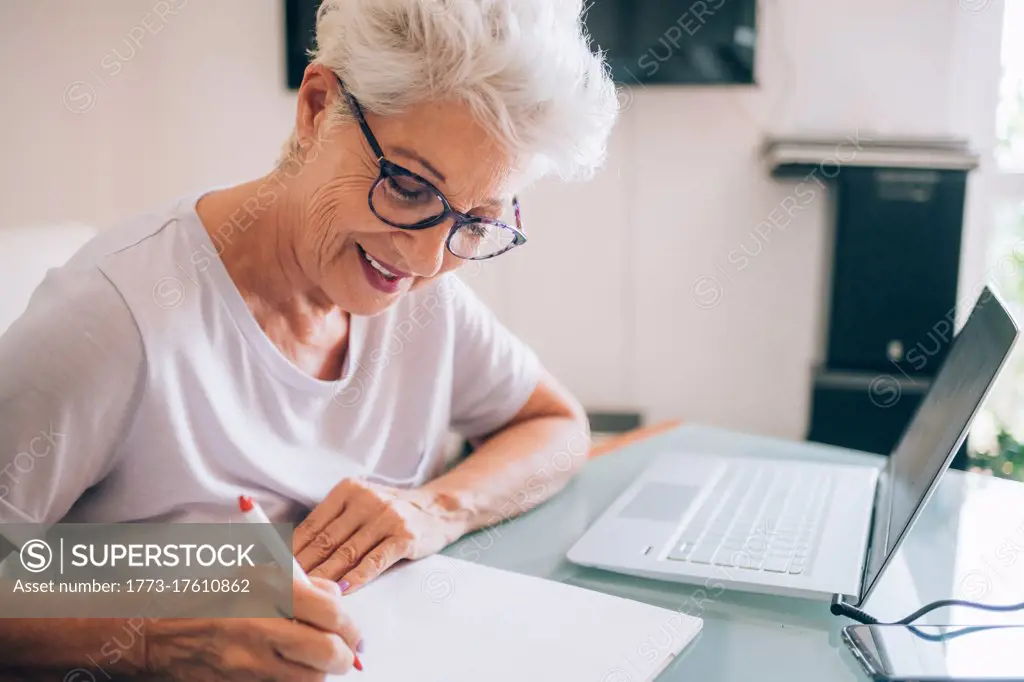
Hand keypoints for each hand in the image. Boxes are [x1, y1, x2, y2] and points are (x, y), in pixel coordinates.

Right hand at [145, 576, 361, 680]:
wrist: (159, 631)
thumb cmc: (210, 597)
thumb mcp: (255, 574)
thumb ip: (301, 585)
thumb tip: (337, 598)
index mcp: (266, 590)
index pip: (329, 611)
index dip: (350, 625)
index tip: (354, 631)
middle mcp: (259, 628)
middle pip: (327, 652)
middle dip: (345, 656)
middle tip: (346, 653)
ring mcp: (247, 663)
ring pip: (308, 680)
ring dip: (320, 673)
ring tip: (317, 664)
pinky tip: (291, 672)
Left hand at [294, 478, 466, 591]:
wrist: (438, 509)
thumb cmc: (390, 514)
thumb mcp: (360, 507)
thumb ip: (333, 524)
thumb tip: (291, 555)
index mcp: (349, 489)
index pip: (312, 524)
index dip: (290, 550)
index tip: (272, 571)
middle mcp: (366, 500)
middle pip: (326, 539)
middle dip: (302, 568)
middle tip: (281, 590)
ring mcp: (387, 517)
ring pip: (347, 552)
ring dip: (324, 577)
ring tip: (306, 598)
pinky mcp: (405, 536)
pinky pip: (375, 560)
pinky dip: (357, 577)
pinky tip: (343, 591)